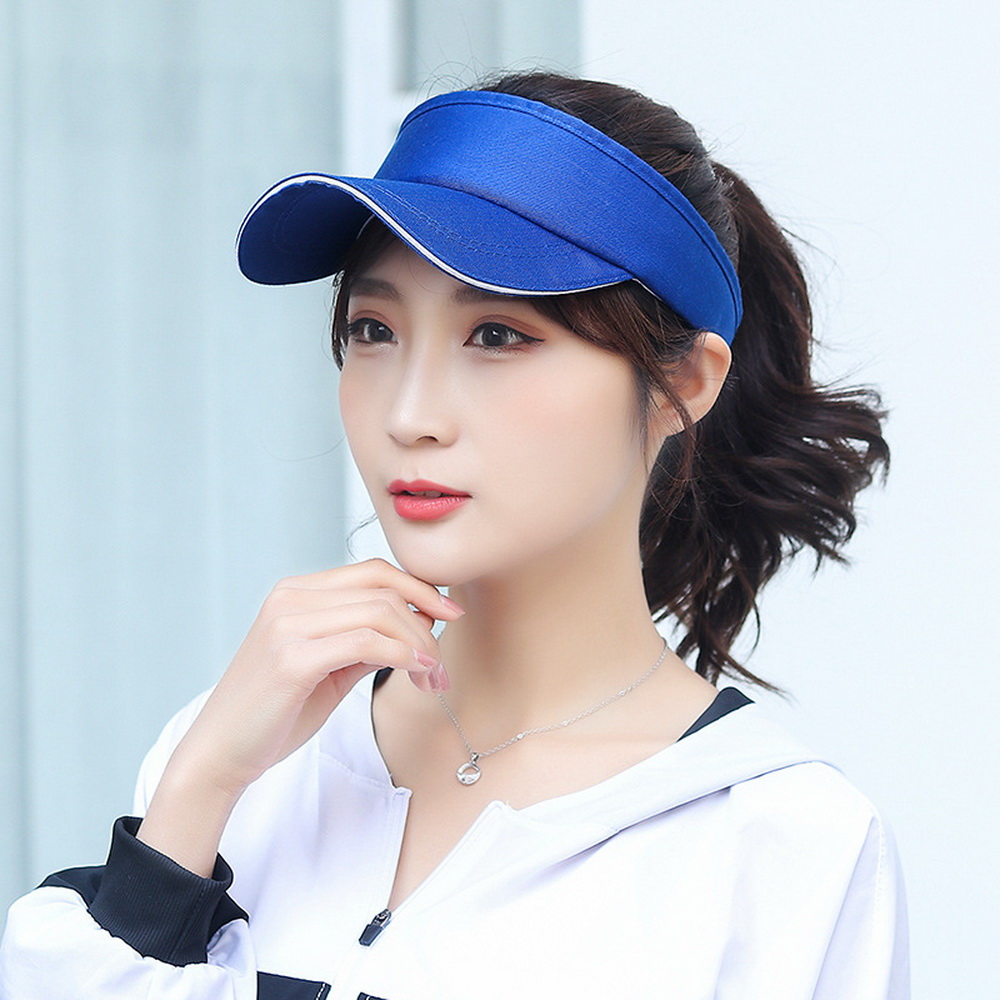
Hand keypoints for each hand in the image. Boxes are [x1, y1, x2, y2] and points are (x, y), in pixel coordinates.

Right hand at [137, 558, 462, 873]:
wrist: (220, 754)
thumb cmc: (275, 712)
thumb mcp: (329, 667)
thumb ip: (366, 640)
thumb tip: (418, 624)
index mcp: (297, 592)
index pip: (374, 571)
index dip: (420, 588)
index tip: (451, 613)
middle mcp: (290, 598)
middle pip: (383, 589)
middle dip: (426, 622)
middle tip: (441, 666)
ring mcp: (288, 624)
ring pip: (380, 612)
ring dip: (420, 645)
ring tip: (431, 678)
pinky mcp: (291, 658)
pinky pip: (366, 642)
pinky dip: (402, 654)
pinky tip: (416, 673)